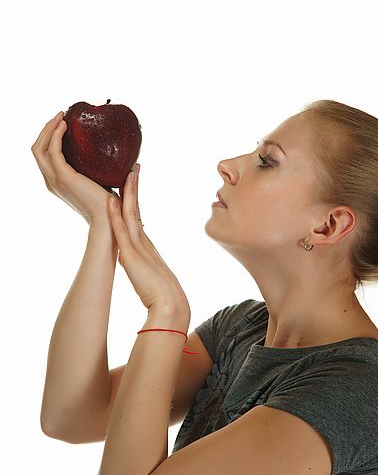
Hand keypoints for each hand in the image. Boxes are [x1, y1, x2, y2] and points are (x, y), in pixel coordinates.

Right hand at [31, 111, 120, 226]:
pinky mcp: (64, 176)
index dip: (49, 137)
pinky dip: (56, 134)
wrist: (109, 219)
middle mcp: (51, 181)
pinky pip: (53, 149)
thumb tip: (122, 157)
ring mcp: (55, 179)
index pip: (44, 156)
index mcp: (58, 182)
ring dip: (48, 128)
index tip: (63, 123)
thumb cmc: (109, 205)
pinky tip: (66, 125)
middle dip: (46, 129)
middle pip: (37, 149)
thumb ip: (100, 170)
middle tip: (61, 115)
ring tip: (62, 116)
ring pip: (39, 147)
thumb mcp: (101, 183)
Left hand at [107, 164, 190, 318]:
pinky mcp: (132, 255)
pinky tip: (110, 201)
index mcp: (147, 246)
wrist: (170, 306)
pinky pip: (122, 230)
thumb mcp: (148, 277)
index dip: (136, 200)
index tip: (133, 184)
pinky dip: (116, 215)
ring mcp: (138, 246)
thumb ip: (139, 266)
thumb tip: (130, 262)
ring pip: (131, 214)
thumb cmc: (163, 297)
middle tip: (134, 167)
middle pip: (137, 209)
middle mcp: (144, 241)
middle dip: (134, 187)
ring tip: (126, 173)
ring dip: (128, 193)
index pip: (139, 217)